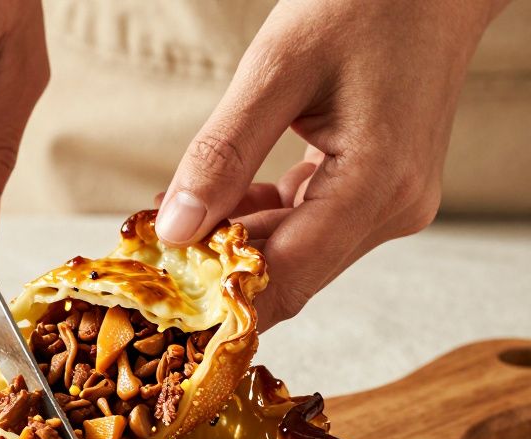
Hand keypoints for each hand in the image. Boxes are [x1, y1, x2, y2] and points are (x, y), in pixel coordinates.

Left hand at [155, 0, 507, 328]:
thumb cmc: (364, 3)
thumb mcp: (277, 70)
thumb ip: (223, 154)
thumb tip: (174, 230)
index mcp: (376, 187)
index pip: (286, 282)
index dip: (218, 307)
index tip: (158, 308)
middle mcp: (392, 209)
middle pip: (287, 274)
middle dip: (215, 272)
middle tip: (146, 254)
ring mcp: (389, 202)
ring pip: (293, 252)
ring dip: (230, 242)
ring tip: (168, 217)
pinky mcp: (376, 188)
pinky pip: (305, 222)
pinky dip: (256, 216)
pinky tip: (213, 197)